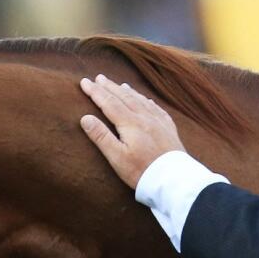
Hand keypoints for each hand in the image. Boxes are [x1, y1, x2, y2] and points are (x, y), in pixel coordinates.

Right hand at [79, 74, 186, 188]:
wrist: (174, 180)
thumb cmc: (142, 171)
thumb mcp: (117, 157)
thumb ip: (101, 136)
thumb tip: (85, 118)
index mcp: (130, 123)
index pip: (108, 102)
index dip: (95, 92)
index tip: (84, 82)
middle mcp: (145, 117)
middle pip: (124, 97)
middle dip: (110, 87)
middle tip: (99, 77)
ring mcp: (159, 122)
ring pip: (140, 100)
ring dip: (128, 91)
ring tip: (119, 84)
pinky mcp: (169, 129)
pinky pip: (156, 108)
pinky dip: (147, 100)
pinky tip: (146, 100)